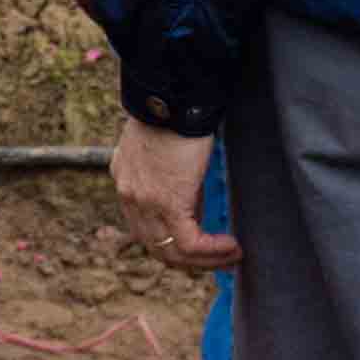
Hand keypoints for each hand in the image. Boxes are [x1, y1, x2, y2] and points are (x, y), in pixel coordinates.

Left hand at [110, 117, 231, 266]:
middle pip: (157, 247)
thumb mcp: (166, 151)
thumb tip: (194, 204)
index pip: (145, 228)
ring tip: (233, 257)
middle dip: (191, 261)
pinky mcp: (168, 204)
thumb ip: (171, 178)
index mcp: (126, 181)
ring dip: (206, 261)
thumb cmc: (177, 113)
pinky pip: (190, 243)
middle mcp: (128, 196)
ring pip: (173, 252)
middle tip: (221, 260)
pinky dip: (213, 251)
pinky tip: (233, 247)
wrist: (175, 99)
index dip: (174, 243)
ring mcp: (144, 203)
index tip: (202, 246)